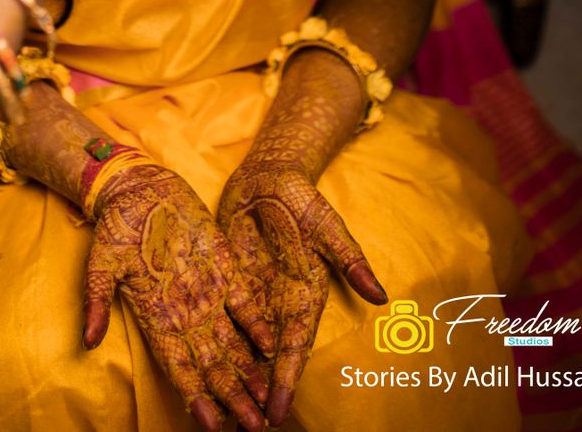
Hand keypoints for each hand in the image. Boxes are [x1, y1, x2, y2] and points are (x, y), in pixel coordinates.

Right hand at [84, 163, 267, 431]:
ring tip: (269, 403)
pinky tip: (273, 348)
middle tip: (255, 428)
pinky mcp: (223, 268)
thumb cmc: (115, 226)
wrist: (138, 188)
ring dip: (251, 373)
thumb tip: (87, 340)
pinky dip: (258, 326)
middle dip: (234, 398)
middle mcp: (186, 312)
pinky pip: (245, 303)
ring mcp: (207, 292)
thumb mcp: (100, 261)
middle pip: (214, 365)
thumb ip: (96, 301)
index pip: (180, 368)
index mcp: (157, 316)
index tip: (213, 428)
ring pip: (234, 342)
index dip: (197, 398)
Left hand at [218, 158, 385, 424]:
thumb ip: (349, 259)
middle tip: (247, 428)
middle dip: (260, 391)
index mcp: (304, 295)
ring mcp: (252, 294)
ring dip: (236, 376)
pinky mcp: (230, 281)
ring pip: (244, 345)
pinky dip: (217, 342)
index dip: (286, 378)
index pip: (295, 346)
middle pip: (269, 357)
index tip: (278, 410)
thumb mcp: (327, 224)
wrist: (267, 175)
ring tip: (224, 412)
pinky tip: (201, 366)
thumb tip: (379, 296)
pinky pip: (222, 317)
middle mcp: (278, 303)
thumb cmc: (301, 197)